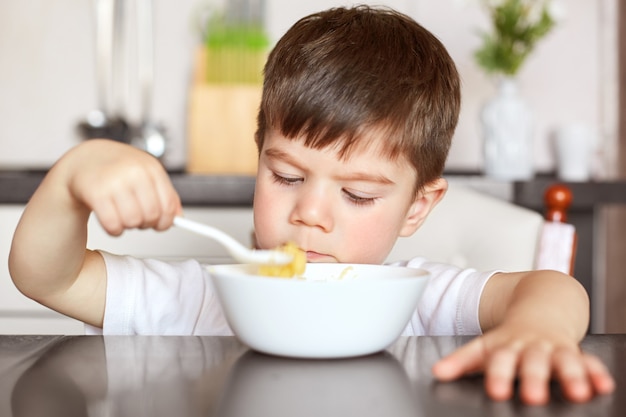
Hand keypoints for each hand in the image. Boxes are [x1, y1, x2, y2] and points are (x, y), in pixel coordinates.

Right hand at [62, 139, 181, 235]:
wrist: (86, 159)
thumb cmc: (119, 169)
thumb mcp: (147, 174)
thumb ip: (166, 194)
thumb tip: (178, 218)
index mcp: (151, 168)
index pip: (168, 205)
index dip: (166, 221)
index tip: (161, 225)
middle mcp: (134, 173)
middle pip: (152, 215)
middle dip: (146, 223)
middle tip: (138, 219)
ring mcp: (115, 182)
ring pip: (133, 222)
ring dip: (129, 226)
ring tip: (123, 216)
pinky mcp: (96, 193)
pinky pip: (113, 225)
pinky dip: (114, 230)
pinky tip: (112, 221)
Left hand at [431, 325, 614, 404]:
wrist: (541, 304)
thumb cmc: (510, 336)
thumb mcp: (484, 346)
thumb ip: (461, 361)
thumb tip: (437, 373)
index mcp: (506, 346)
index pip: (499, 360)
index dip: (497, 375)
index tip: (497, 391)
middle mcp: (530, 347)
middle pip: (532, 362)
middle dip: (533, 378)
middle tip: (532, 396)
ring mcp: (554, 348)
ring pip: (563, 361)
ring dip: (570, 375)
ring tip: (577, 392)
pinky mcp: (575, 352)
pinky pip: (588, 361)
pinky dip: (596, 372)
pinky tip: (602, 385)